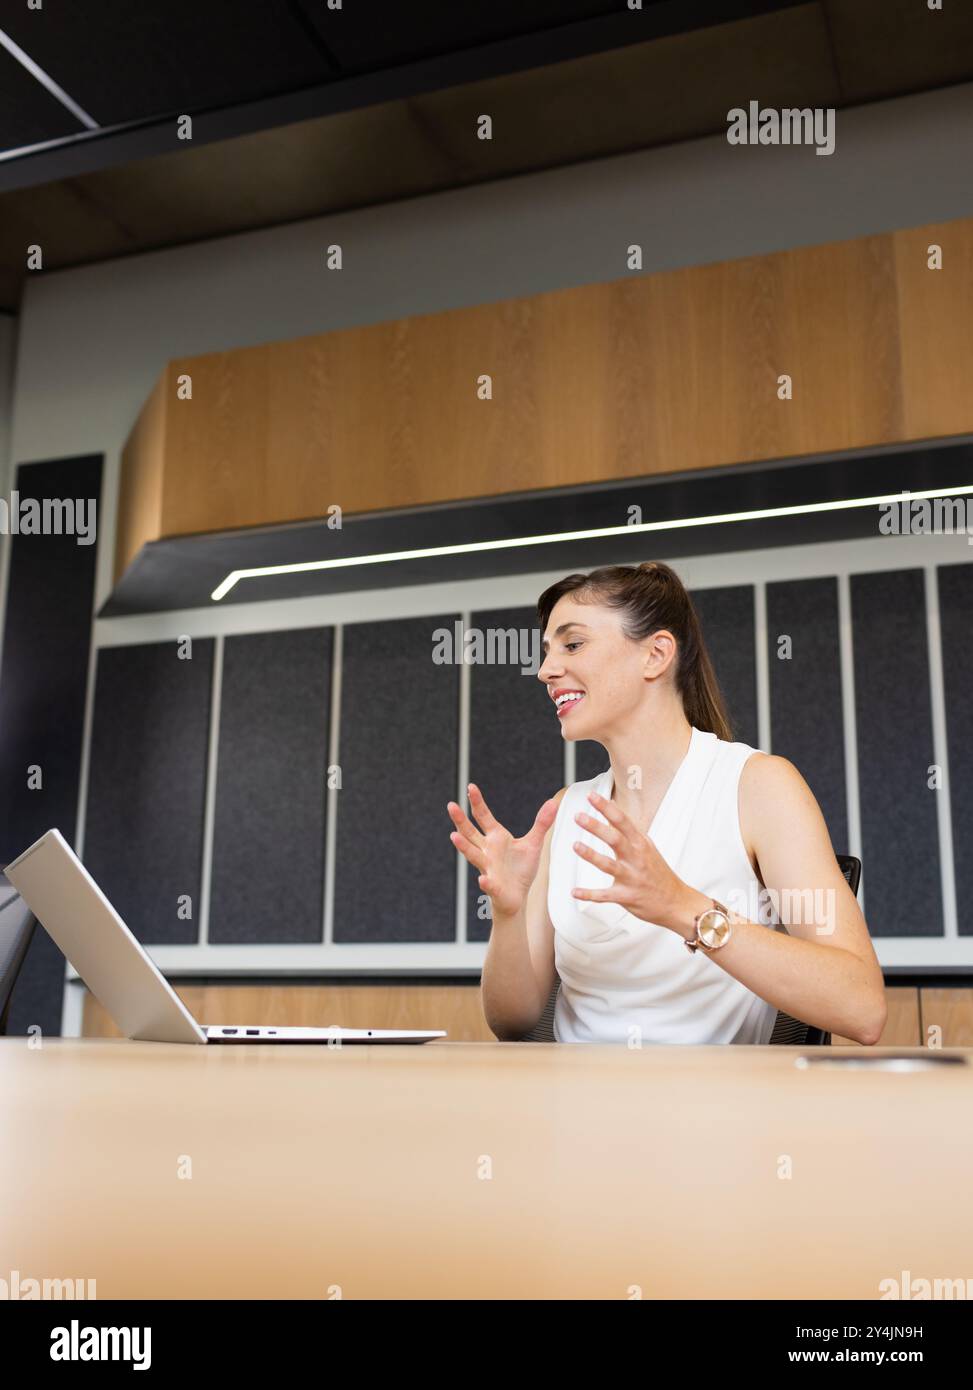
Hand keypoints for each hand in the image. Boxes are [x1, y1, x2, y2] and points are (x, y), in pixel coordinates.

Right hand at [447, 783, 559, 918]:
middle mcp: (487, 851)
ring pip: (473, 855)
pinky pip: (488, 884)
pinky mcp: (494, 886)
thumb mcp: (533, 844)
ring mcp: (488, 868)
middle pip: (470, 833)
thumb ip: (541, 824)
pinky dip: (486, 882)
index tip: (471, 787)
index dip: (477, 802)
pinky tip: (483, 879)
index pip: (483, 817)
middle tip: (451, 805)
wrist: (517, 897)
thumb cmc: (520, 869)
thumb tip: (553, 802)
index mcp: (496, 838)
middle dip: (461, 820)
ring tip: (453, 836)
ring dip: (464, 847)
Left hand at [571, 790, 693, 932]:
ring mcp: (631, 878)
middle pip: (615, 839)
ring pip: (609, 865)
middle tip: (579, 817)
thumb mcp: (646, 846)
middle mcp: (636, 858)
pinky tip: (575, 892)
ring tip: (575, 846)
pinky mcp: (626, 896)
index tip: (591, 796)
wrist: (675, 902)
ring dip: (591, 856)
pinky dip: (589, 894)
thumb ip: (628, 829)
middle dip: (596, 827)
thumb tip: (612, 807)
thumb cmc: (658, 872)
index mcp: (640, 844)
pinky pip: (605, 896)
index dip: (606, 808)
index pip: (622, 821)